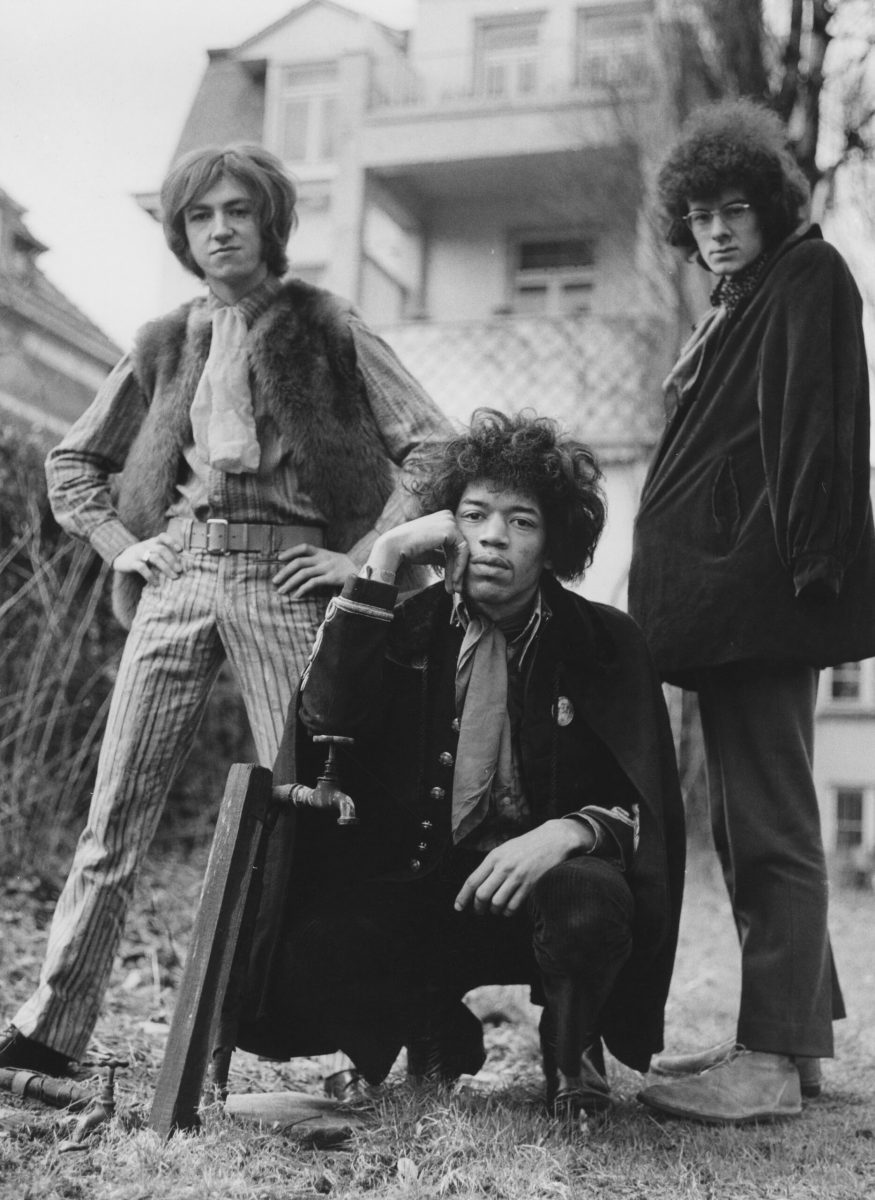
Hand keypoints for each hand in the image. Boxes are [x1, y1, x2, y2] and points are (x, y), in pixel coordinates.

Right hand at [113, 533, 183, 581]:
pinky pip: (142, 568)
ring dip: (166, 568)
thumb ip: (165, 553)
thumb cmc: (144, 556)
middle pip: (161, 550)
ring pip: (154, 558)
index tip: (180, 550)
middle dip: (172, 560)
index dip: (172, 542)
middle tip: (180, 570)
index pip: (163, 536)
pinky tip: (156, 584)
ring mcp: (138, 553)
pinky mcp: (131, 563)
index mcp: (153, 541)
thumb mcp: (153, 551)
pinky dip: (151, 576)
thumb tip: (183, 564)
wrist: (121, 558)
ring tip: (174, 577)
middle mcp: (146, 545)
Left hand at [272, 545, 355, 596]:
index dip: (290, 551)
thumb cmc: (350, 570)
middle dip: (284, 571)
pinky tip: (296, 595)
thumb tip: (308, 571)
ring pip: (303, 573)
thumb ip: (323, 563)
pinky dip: (302, 589)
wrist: (367, 572)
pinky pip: (313, 583)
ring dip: (290, 582)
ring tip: (281, 590)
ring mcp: (328, 568)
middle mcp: (324, 558)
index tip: (279, 558)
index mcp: (324, 552)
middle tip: (275, 581)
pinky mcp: (332, 578)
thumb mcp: (336, 560)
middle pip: (299, 562)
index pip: (304, 547)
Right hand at [366, 511, 468, 594]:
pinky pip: (462, 551)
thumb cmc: (408, 551)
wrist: (394, 548)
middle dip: (457, 571)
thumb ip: (442, 556)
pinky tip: (453, 580)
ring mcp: (449, 521)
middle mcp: (447, 516)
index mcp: (441, 520)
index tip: (452, 583)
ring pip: (462, 551)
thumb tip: (453, 565)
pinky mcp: (450, 528)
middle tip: (456, 589)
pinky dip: (459, 567)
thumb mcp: (429, 553)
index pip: (454, 544)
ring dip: (458, 572)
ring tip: (453, 589)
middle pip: (459, 548)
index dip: (454, 565)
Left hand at [454, 820, 593, 916]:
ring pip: (497, 903)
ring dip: (494, 910)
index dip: (462, 897)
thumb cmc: (526, 845)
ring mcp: (518, 877)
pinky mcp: (530, 885)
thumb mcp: (504, 849)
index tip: (458, 907)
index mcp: (494, 857)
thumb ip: (491, 865)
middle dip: (478, 907)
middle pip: (482, 895)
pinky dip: (507, 912)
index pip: (472, 881)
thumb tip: (476, 886)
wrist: (553, 840)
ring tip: (495, 909)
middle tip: (479, 911)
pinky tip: (508, 909)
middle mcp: (504, 867)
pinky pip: (513, 906)